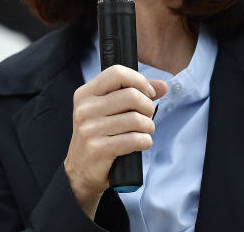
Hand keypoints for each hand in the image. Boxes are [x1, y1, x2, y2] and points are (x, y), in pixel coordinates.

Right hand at [63, 65, 166, 217]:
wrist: (80, 171)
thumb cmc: (99, 135)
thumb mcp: (109, 110)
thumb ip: (135, 93)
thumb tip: (162, 85)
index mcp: (85, 94)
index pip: (117, 72)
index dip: (139, 80)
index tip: (148, 92)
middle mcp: (84, 109)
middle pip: (131, 96)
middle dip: (148, 106)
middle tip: (148, 115)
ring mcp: (89, 129)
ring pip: (135, 119)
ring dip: (148, 126)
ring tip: (145, 130)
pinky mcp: (98, 149)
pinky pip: (134, 140)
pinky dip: (145, 141)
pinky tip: (141, 143)